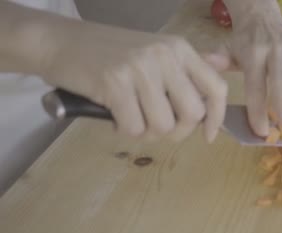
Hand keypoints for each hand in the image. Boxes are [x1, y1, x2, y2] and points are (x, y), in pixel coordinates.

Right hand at [40, 19, 227, 141]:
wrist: (60, 42)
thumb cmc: (109, 54)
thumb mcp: (154, 54)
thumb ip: (183, 72)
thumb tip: (215, 86)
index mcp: (179, 49)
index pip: (216, 88)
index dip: (216, 118)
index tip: (208, 136)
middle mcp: (164, 55)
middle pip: (192, 114)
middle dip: (176, 131)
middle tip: (155, 126)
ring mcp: (140, 68)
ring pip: (163, 126)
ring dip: (146, 132)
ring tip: (131, 117)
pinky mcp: (114, 83)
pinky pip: (134, 128)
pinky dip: (124, 130)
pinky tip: (114, 116)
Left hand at [207, 0, 281, 136]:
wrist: (259, 12)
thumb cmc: (243, 41)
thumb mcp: (227, 49)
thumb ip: (218, 60)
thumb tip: (206, 64)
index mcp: (252, 55)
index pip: (255, 85)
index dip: (258, 108)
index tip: (262, 130)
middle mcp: (273, 52)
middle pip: (279, 80)